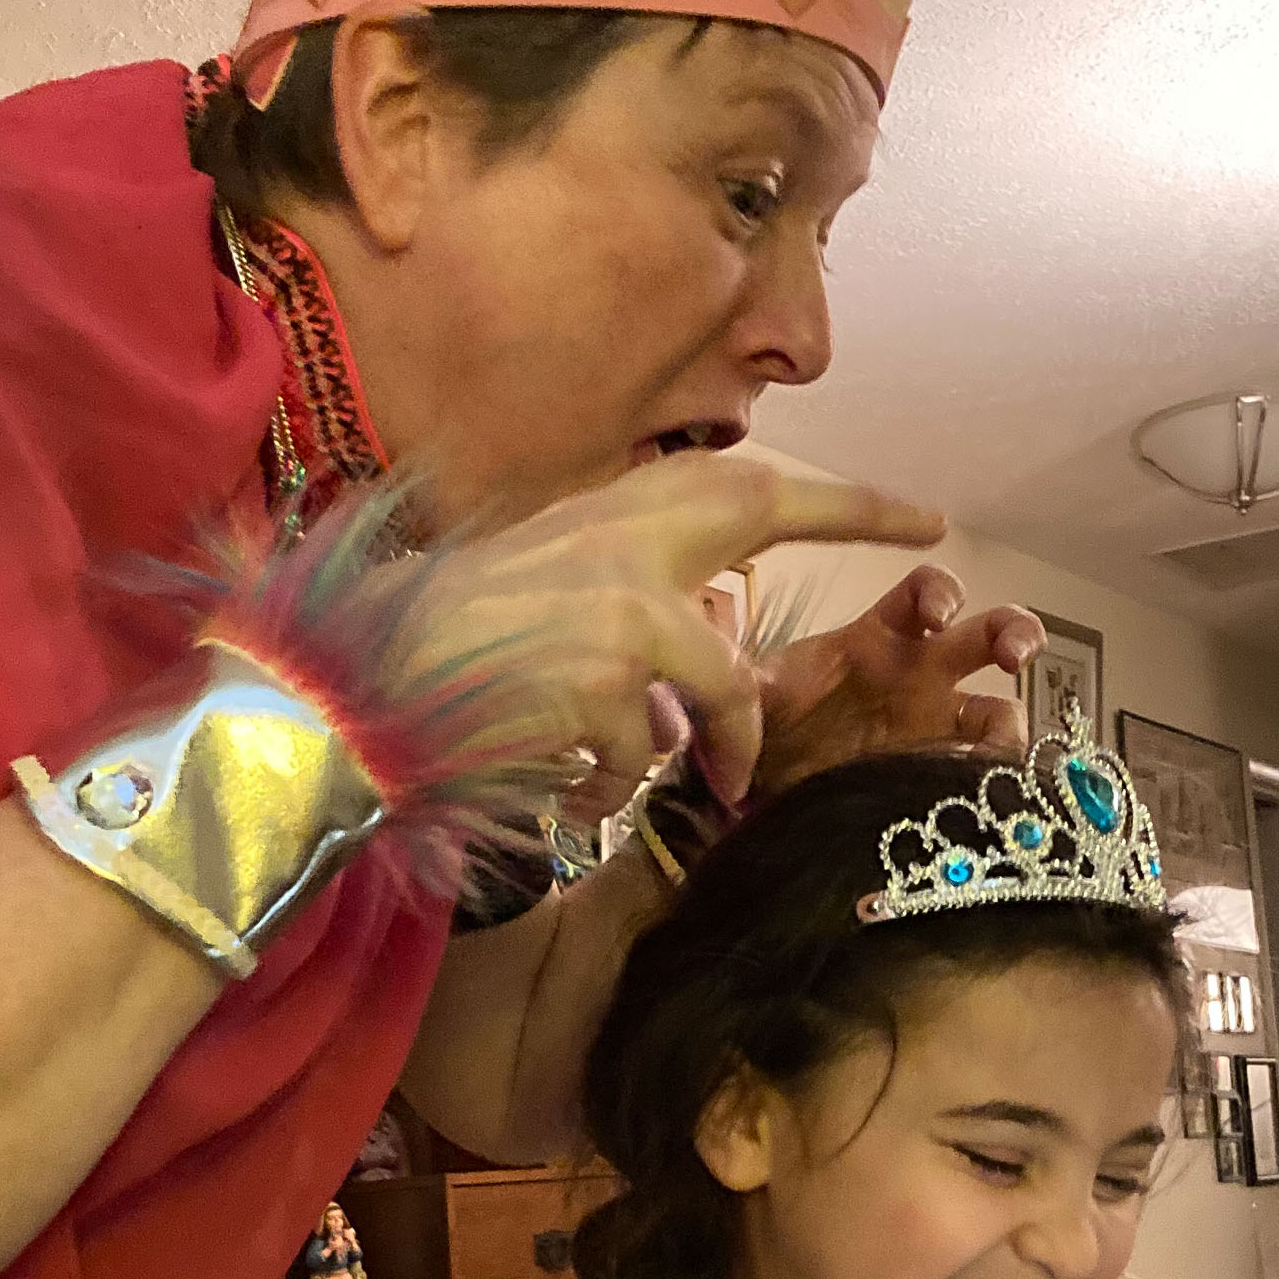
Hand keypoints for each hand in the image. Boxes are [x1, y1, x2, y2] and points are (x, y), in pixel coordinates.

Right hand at [406, 460, 943, 804]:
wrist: (352, 690)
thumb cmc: (436, 645)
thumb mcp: (538, 590)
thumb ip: (626, 598)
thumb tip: (700, 649)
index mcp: (606, 517)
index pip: (746, 484)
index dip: (842, 498)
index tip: (921, 512)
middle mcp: (623, 545)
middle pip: (760, 511)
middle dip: (849, 522)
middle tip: (925, 569)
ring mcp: (620, 615)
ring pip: (724, 691)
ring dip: (720, 748)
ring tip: (706, 789)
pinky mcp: (603, 690)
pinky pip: (645, 760)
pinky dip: (611, 788)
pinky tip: (565, 794)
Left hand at [749, 567, 1044, 799]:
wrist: (762, 793)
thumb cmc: (766, 726)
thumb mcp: (755, 697)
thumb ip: (748, 684)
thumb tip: (729, 684)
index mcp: (878, 638)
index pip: (924, 592)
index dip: (942, 592)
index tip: (939, 615)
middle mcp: (920, 675)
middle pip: (988, 634)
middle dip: (1015, 632)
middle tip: (1013, 656)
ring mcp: (936, 726)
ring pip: (1001, 706)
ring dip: (1015, 721)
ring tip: (1003, 747)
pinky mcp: (938, 775)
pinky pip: (982, 770)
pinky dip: (994, 779)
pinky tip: (987, 793)